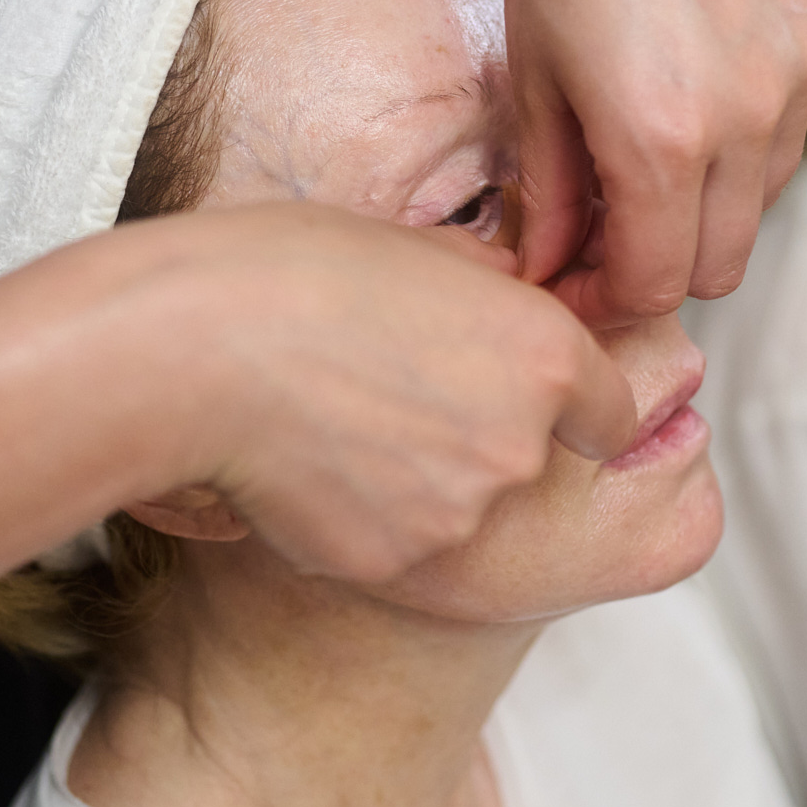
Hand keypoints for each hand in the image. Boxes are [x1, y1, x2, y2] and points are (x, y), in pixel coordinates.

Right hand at [168, 205, 635, 581]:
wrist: (192, 349)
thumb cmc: (287, 275)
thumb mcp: (413, 247)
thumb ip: (483, 289)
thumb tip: (496, 296)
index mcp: (545, 356)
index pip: (613, 414)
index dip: (569, 407)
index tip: (529, 401)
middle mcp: (520, 445)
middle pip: (531, 463)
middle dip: (481, 439)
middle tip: (397, 396)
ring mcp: (458, 514)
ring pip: (459, 507)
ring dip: (418, 480)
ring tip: (336, 423)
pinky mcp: (394, 560)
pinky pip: (394, 540)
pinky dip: (360, 516)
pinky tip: (305, 466)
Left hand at [505, 0, 806, 319]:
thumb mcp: (532, 71)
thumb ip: (554, 192)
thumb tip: (552, 275)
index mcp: (659, 134)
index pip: (657, 284)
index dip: (608, 298)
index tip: (574, 280)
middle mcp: (749, 113)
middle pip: (720, 260)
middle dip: (660, 260)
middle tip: (606, 224)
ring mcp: (805, 68)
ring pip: (762, 194)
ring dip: (708, 192)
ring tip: (649, 127)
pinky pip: (794, 115)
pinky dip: (748, 118)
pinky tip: (700, 56)